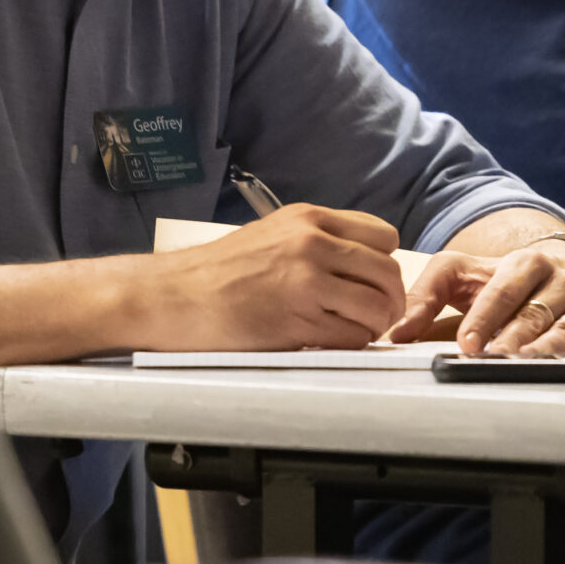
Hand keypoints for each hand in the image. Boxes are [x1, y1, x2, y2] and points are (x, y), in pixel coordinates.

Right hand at [156, 203, 407, 349]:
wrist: (174, 295)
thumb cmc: (218, 270)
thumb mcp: (273, 232)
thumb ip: (318, 239)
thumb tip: (362, 262)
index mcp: (309, 218)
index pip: (384, 236)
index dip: (384, 263)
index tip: (372, 281)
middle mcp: (312, 244)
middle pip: (387, 273)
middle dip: (390, 300)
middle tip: (378, 316)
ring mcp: (305, 282)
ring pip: (377, 306)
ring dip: (375, 326)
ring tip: (358, 332)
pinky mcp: (296, 320)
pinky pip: (352, 336)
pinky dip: (353, 344)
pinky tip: (335, 343)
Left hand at [390, 224, 564, 356]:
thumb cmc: (510, 275)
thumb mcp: (464, 273)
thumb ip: (427, 297)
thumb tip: (397, 333)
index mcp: (523, 263)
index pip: (502, 290)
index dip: (485, 316)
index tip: (468, 343)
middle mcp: (560, 278)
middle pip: (536, 313)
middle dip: (515, 338)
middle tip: (497, 359)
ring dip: (554, 348)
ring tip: (534, 365)